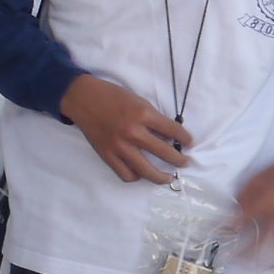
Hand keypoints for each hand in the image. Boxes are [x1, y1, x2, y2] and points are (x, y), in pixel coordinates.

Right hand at [61, 74, 188, 184]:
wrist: (83, 99)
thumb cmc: (112, 96)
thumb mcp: (138, 100)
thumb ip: (152, 118)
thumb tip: (167, 136)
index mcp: (143, 114)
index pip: (173, 131)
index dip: (185, 138)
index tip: (190, 143)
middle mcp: (133, 132)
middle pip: (165, 153)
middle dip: (180, 160)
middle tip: (184, 162)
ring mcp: (120, 147)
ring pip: (147, 171)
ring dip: (161, 177)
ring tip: (168, 177)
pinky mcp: (107, 156)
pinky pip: (126, 174)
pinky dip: (136, 176)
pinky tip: (141, 173)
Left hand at [233, 149, 273, 263]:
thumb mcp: (257, 180)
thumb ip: (243, 199)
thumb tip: (230, 215)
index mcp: (268, 201)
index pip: (244, 221)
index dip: (230, 230)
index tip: (219, 236)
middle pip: (260, 240)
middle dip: (244, 252)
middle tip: (232, 258)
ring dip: (263, 261)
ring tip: (251, 268)